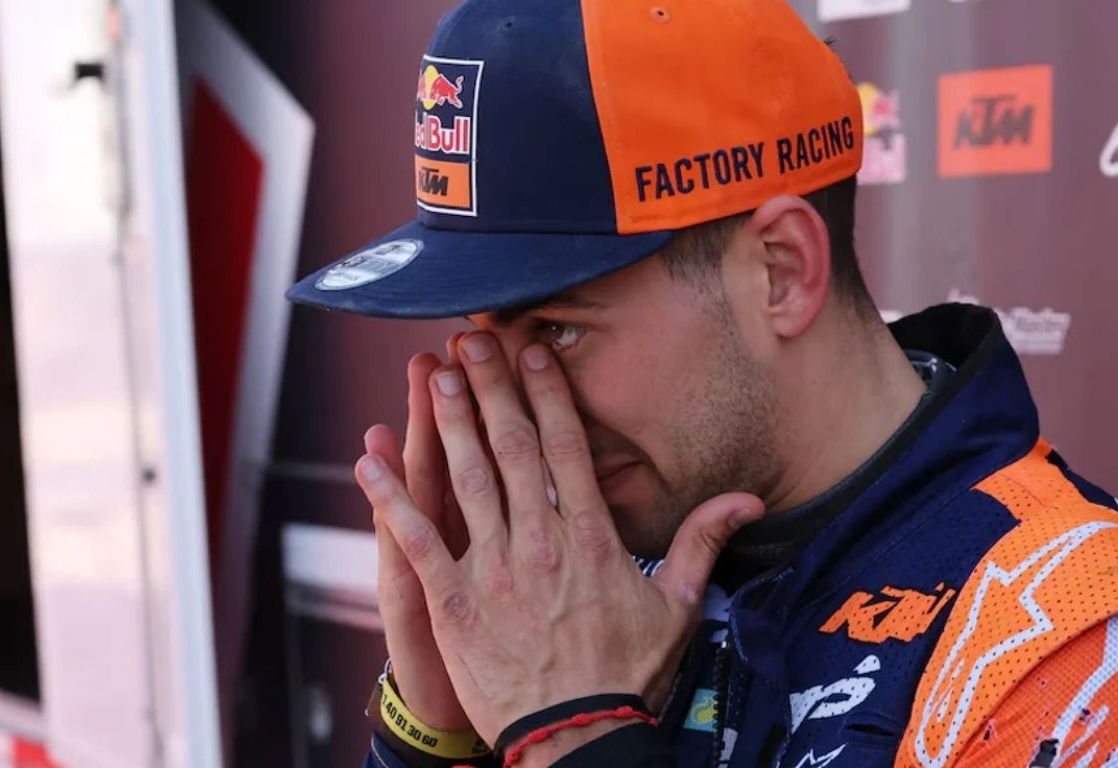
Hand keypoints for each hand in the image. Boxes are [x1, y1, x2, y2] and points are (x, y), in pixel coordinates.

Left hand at [354, 332, 763, 747]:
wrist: (579, 736)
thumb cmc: (628, 674)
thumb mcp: (678, 607)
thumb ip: (702, 542)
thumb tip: (748, 499)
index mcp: (591, 538)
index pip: (568, 449)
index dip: (549, 395)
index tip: (533, 353)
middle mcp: (541, 542)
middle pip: (513, 449)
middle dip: (492, 389)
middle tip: (471, 340)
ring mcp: (494, 570)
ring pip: (467, 481)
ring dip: (448, 424)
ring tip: (434, 376)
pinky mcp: (454, 603)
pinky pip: (418, 541)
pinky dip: (391, 500)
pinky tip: (368, 461)